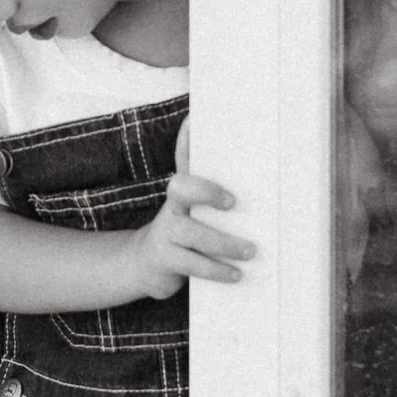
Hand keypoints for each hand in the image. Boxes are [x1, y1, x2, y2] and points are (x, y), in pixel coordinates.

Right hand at [128, 118, 255, 298]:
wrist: (145, 262)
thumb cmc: (178, 226)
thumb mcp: (186, 199)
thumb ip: (196, 167)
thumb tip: (196, 122)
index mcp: (180, 194)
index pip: (185, 167)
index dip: (195, 159)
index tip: (214, 161)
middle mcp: (170, 211)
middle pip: (181, 192)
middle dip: (207, 193)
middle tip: (233, 203)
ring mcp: (166, 236)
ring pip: (194, 237)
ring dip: (224, 244)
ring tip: (250, 252)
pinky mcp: (166, 262)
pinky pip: (193, 266)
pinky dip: (217, 271)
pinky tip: (236, 274)